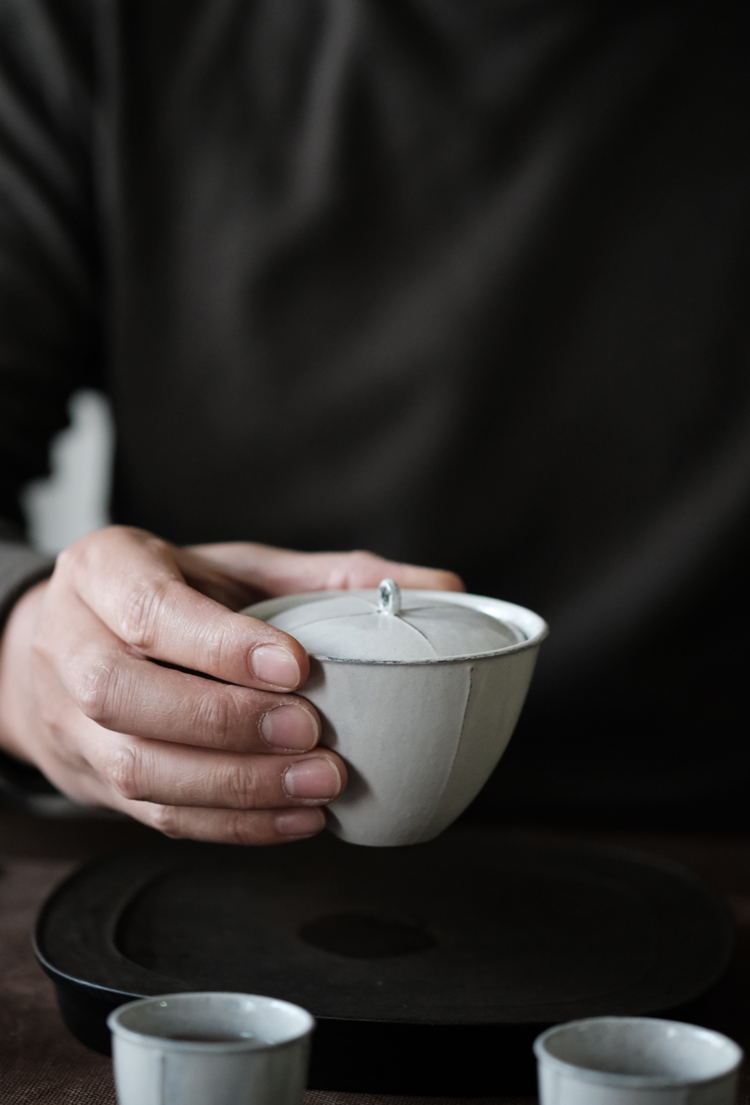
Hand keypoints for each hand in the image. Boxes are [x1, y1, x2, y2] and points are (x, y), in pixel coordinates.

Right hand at [0, 527, 462, 844]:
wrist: (74, 640)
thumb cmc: (172, 595)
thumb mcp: (235, 568)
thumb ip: (329, 576)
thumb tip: (441, 590)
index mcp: (103, 569)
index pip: (148, 608)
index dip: (219, 644)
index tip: (296, 665)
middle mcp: (69, 642)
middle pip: (124, 693)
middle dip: (226, 721)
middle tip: (312, 734)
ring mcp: (70, 719)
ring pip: (135, 766)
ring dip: (234, 784)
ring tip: (319, 785)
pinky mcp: (92, 778)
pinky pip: (154, 815)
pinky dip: (231, 824)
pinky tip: (294, 817)